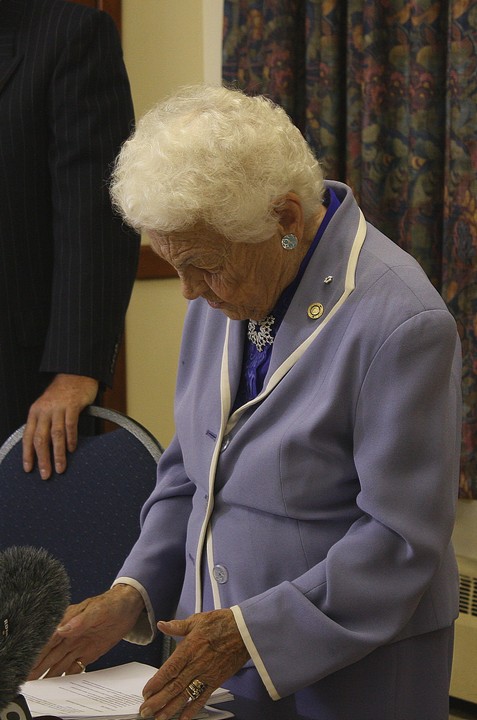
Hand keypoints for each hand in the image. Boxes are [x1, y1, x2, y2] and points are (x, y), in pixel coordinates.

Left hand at [22, 373, 98, 478]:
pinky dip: (71, 439)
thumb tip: (43, 448)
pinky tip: (72, 449)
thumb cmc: (62, 394)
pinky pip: (70, 425)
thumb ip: (44, 424)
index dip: (27, 454)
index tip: (29, 469)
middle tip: (45, 474)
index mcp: (35, 412)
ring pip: (56, 434)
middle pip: (40, 438)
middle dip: (42, 459)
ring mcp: (58, 407)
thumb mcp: (47, 407)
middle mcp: (44, 411)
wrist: (76, 374)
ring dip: (58, 454)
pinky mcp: (72, 405)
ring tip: (60, 467)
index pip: (28, 436)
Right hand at [28, 584, 145, 678]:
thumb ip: (79, 621)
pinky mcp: (88, 653)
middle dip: (38, 667)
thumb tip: (61, 630)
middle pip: (50, 655)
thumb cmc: (111, 603)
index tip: (28, 663)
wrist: (128, 607)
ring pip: (59, 663)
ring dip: (50, 675)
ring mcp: (78, 645)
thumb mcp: (96, 610)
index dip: (37, 652)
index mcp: (67, 622)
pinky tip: (59, 686)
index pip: (48, 640)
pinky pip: (75, 667)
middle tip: (28, 681)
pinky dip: (67, 677)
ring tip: (39, 688)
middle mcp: (69, 635)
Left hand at [140, 609, 248, 719]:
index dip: (156, 683)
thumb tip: (163, 625)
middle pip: (174, 686)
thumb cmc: (222, 623)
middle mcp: (196, 664)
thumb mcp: (197, 620)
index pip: (169, 669)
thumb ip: (178, 626)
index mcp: (190, 648)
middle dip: (158, 701)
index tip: (146, 693)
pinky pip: (203, 697)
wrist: (245, 630)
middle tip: (145, 711)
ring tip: (159, 718)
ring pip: (186, 695)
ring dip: (171, 708)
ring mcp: (206, 674)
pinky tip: (184, 718)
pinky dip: (193, 709)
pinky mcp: (216, 681)